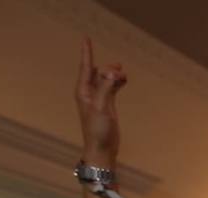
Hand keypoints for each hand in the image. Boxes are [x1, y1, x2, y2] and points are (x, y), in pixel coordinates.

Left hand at [75, 38, 125, 163]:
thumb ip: (106, 88)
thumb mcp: (101, 107)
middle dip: (107, 67)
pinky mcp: (107, 106)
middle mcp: (89, 93)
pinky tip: (124, 81)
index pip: (86, 67)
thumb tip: (111, 71)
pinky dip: (117, 83)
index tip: (86, 38)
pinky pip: (112, 88)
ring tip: (124, 74)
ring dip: (114, 75)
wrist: (102, 149)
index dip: (86, 52)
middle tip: (119, 67)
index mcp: (83, 92)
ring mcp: (98, 99)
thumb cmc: (97, 130)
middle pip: (97, 72)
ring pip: (106, 80)